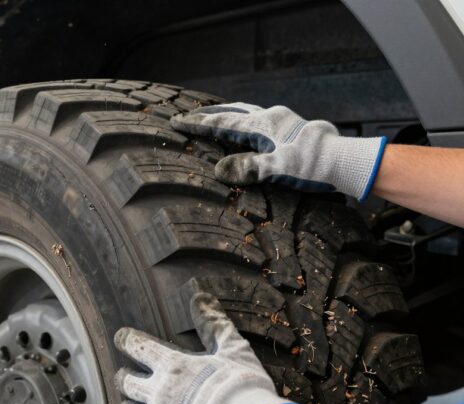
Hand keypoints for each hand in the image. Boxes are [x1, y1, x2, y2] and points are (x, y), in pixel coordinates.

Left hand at [114, 292, 303, 403]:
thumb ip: (213, 323)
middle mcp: (158, 393)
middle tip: (122, 375)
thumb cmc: (241, 390)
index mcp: (172, 366)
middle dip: (123, 377)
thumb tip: (200, 296)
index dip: (127, 341)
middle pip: (127, 382)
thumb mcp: (232, 349)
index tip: (121, 338)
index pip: (137, 347)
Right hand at [170, 103, 386, 201]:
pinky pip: (260, 119)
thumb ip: (249, 168)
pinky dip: (244, 120)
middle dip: (208, 115)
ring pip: (247, 113)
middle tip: (189, 116)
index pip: (222, 123)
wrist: (348, 162)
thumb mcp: (280, 170)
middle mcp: (272, 118)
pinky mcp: (292, 129)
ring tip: (214, 116)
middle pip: (232, 112)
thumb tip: (219, 170)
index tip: (177, 122)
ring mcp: (283, 121)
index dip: (198, 124)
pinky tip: (248, 128)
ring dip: (227, 114)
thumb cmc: (316, 167)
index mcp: (264, 125)